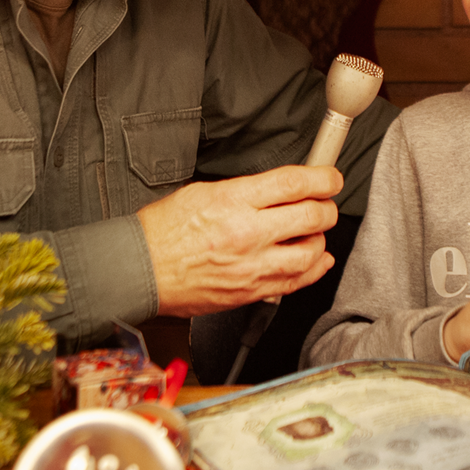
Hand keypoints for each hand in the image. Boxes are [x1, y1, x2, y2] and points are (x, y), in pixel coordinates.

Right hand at [139, 165, 340, 315]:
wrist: (140, 270)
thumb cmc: (161, 232)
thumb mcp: (201, 191)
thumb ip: (244, 191)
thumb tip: (274, 190)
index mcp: (233, 201)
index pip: (294, 184)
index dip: (323, 178)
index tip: (330, 178)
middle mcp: (247, 233)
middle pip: (311, 217)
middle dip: (326, 207)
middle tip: (324, 203)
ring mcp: (251, 266)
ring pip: (310, 253)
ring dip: (320, 239)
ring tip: (314, 232)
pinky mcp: (250, 291)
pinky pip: (295, 282)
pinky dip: (314, 269)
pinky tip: (317, 260)